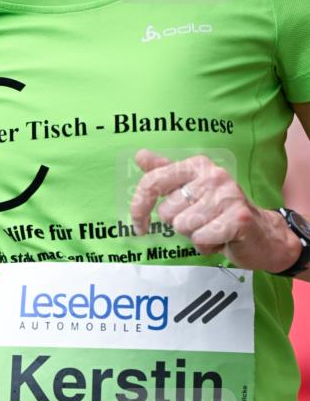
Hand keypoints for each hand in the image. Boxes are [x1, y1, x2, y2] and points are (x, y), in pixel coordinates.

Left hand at [130, 149, 300, 271]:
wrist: (261, 233)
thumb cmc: (219, 212)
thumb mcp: (191, 188)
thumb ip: (165, 172)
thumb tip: (140, 155)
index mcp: (197, 165)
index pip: (152, 182)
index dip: (139, 207)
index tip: (139, 225)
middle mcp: (213, 175)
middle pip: (167, 212)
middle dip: (180, 223)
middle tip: (202, 220)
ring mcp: (228, 195)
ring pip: (183, 227)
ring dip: (195, 235)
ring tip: (213, 229)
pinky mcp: (238, 218)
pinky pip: (200, 239)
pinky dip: (207, 246)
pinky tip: (222, 238)